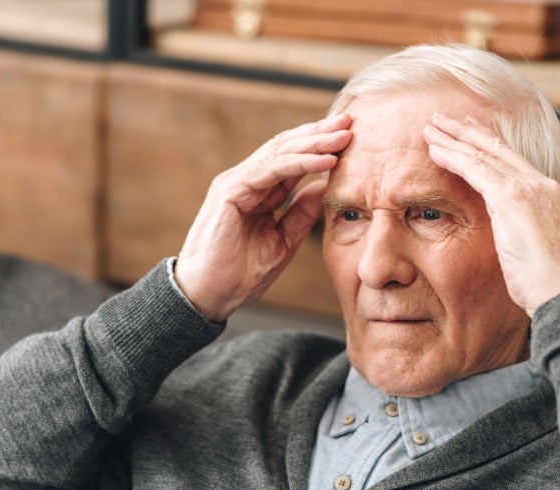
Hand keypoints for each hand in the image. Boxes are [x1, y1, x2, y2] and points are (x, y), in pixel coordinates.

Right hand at [176, 113, 352, 321]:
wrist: (209, 296)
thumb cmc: (240, 275)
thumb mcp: (283, 241)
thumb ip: (301, 214)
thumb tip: (324, 187)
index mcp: (259, 192)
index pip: (292, 160)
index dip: (320, 147)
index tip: (351, 140)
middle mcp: (246, 181)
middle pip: (287, 147)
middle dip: (319, 133)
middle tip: (350, 122)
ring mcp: (236, 183)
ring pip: (280, 152)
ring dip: (314, 142)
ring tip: (343, 136)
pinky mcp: (229, 192)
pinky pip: (270, 170)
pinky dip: (299, 163)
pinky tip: (324, 160)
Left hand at [423, 113, 559, 316]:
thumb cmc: (547, 285)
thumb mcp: (541, 252)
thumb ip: (531, 234)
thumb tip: (523, 239)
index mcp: (550, 194)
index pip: (513, 161)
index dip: (488, 145)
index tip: (469, 134)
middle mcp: (541, 184)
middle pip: (497, 149)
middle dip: (467, 132)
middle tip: (443, 119)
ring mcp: (527, 187)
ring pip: (482, 154)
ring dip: (453, 139)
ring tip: (429, 128)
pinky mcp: (511, 196)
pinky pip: (474, 168)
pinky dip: (452, 157)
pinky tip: (433, 151)